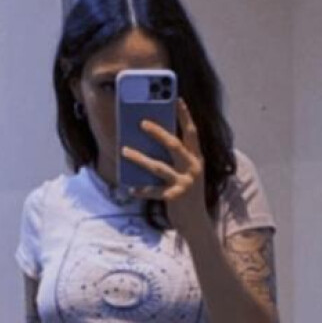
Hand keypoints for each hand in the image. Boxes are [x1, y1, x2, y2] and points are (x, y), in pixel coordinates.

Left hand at [121, 98, 207, 237]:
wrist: (196, 223)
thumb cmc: (187, 195)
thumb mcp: (187, 174)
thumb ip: (177, 159)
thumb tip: (152, 142)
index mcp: (197, 159)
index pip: (192, 133)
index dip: (185, 116)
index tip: (177, 99)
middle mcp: (193, 168)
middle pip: (174, 145)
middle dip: (158, 132)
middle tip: (141, 122)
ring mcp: (185, 183)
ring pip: (159, 166)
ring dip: (140, 158)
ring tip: (124, 151)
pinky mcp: (175, 197)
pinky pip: (154, 191)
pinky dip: (141, 190)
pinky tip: (130, 188)